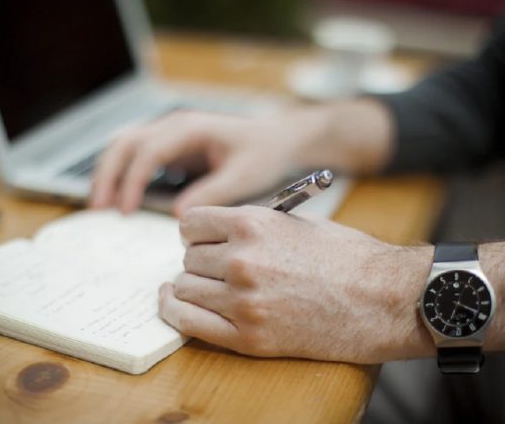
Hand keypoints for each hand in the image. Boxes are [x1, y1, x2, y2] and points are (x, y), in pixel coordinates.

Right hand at [90, 110, 306, 214]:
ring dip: (109, 171)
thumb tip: (179, 216)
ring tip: (100, 203)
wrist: (278, 139)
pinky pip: (138, 153)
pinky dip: (123, 171)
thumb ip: (212, 194)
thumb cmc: (264, 154)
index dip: (132, 181)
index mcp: (191, 129)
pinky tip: (119, 195)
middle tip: (98, 208)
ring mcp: (172, 132)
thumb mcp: (243, 177)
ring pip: (126, 144)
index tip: (125, 211)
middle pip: (126, 143)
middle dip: (107, 174)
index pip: (149, 151)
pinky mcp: (173, 145)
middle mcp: (176, 125)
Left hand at [159, 205, 434, 363]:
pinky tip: (176, 304)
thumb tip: (215, 233)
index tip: (203, 240)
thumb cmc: (346, 256)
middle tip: (218, 266)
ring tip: (211, 287)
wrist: (383, 298)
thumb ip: (250, 226)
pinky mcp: (249, 337)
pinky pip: (189, 323)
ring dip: (193, 286)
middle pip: (188, 258)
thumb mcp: (295, 222)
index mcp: (253, 223)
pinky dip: (177, 312)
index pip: (190, 223)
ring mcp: (243, 301)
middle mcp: (242, 260)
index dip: (196, 232)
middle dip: (200, 260)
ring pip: (184, 288)